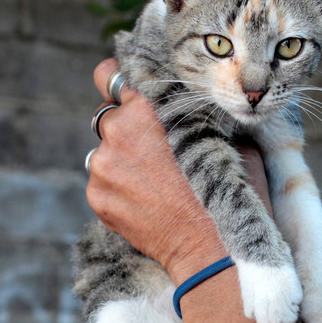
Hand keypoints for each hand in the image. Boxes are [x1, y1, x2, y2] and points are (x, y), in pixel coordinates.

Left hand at [88, 59, 263, 283]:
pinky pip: (101, 182)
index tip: (127, 92)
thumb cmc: (225, 190)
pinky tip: (145, 201)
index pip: (112, 76)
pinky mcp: (96, 196)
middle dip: (125, 128)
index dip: (120, 84)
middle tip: (151, 149)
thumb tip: (194, 107)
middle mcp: (118, 130)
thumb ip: (197, 116)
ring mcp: (103, 165)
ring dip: (120, 160)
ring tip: (151, 182)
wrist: (210, 247)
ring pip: (103, 152)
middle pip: (107, 115)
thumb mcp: (224, 139)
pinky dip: (117, 188)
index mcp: (148, 107)